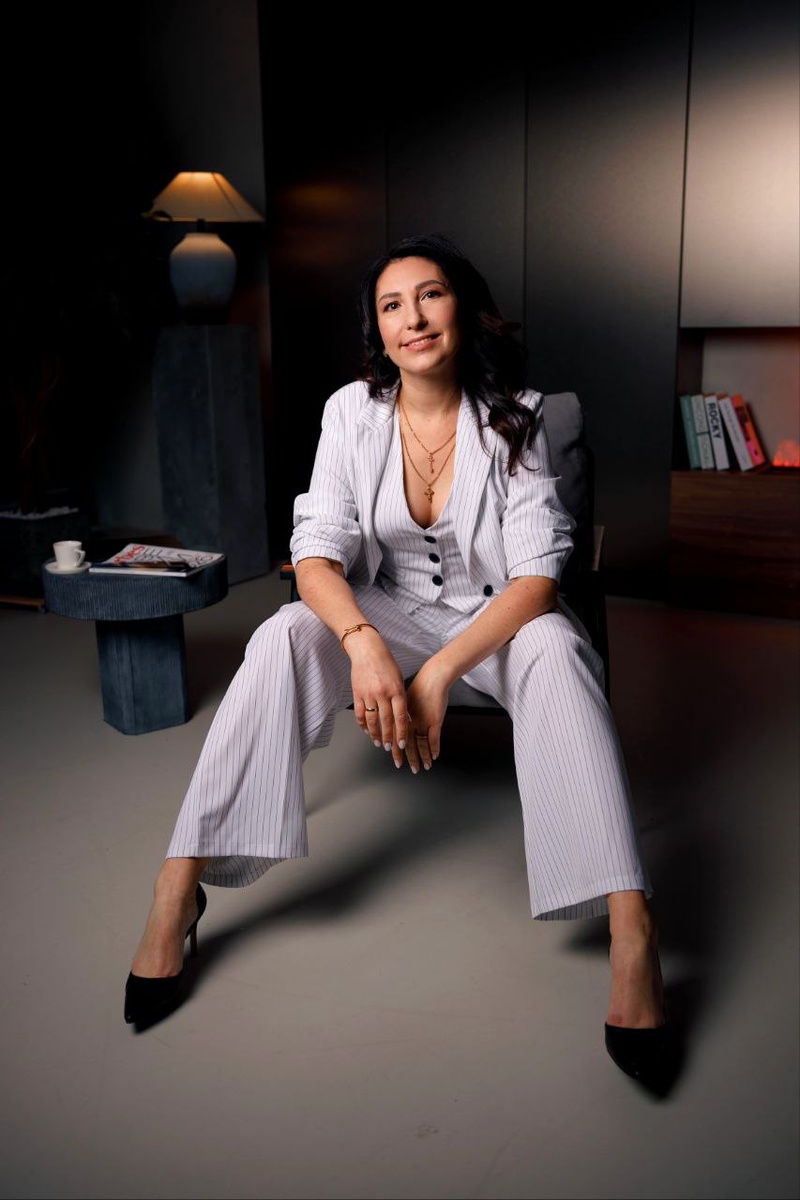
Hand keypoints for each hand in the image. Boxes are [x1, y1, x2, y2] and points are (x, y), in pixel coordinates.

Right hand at [349, 632, 408, 766]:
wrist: (368, 650)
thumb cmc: (386, 663)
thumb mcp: (399, 679)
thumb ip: (400, 698)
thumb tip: (403, 717)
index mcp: (396, 690)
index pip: (400, 717)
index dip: (401, 733)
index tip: (402, 745)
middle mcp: (383, 694)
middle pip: (386, 722)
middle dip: (389, 738)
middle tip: (390, 748)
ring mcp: (369, 694)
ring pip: (372, 720)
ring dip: (375, 734)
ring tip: (377, 743)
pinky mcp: (357, 693)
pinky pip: (359, 713)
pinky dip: (362, 724)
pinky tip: (366, 730)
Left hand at [403, 664, 449, 773]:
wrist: (434, 677)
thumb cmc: (421, 685)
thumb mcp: (406, 698)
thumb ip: (401, 712)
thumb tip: (397, 720)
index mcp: (401, 714)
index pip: (395, 735)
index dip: (394, 747)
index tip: (394, 757)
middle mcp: (410, 719)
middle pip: (405, 742)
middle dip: (404, 756)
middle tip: (403, 766)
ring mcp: (422, 721)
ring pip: (420, 744)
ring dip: (421, 757)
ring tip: (422, 767)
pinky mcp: (435, 720)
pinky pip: (434, 739)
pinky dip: (434, 749)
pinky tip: (434, 756)